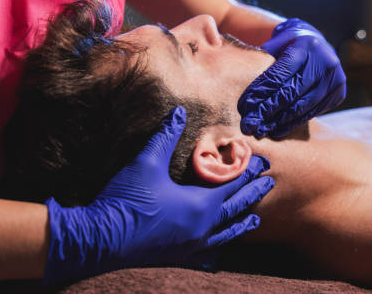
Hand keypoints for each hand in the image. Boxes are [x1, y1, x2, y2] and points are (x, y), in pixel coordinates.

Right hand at [44, 106, 273, 284]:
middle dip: (253, 195)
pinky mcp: (177, 257)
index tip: (263, 163)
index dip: (248, 172)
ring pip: (226, 236)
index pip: (233, 185)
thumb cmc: (127, 198)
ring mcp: (191, 247)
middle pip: (236, 210)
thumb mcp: (146, 162)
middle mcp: (202, 229)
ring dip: (241, 225)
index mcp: (200, 205)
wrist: (101, 238)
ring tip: (255, 220)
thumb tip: (179, 113)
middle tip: (269, 184)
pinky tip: (218, 253)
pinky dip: (217, 251)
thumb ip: (165, 136)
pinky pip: (206, 257)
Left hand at [238, 18, 345, 138]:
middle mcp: (324, 62)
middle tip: (248, 125)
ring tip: (259, 131)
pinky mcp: (338, 93)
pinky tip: (275, 130)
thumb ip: (261, 60)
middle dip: (266, 111)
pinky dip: (292, 123)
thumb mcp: (275, 44)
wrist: (314, 41)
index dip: (260, 92)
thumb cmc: (286, 44)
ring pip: (302, 106)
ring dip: (277, 121)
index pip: (280, 73)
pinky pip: (311, 112)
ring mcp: (334, 78)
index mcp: (306, 45)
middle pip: (291, 92)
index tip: (243, 107)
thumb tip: (234, 76)